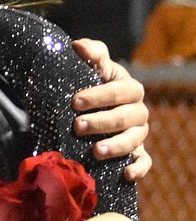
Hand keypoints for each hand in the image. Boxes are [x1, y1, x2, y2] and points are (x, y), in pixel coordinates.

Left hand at [71, 38, 150, 181]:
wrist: (88, 108)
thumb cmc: (90, 84)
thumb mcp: (91, 67)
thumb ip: (90, 54)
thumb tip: (78, 46)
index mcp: (129, 88)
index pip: (119, 91)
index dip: (99, 96)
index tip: (75, 101)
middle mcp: (137, 111)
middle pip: (126, 117)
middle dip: (102, 122)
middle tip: (78, 126)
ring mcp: (138, 132)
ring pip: (134, 140)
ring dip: (116, 146)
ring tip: (95, 151)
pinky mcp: (137, 152)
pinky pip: (145, 162)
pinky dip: (138, 168)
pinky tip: (125, 174)